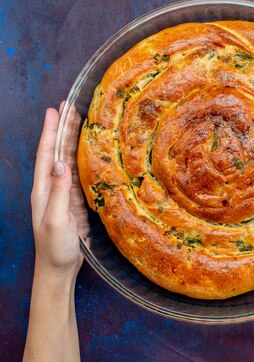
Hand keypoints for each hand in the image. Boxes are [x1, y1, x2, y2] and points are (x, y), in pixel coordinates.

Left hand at [30, 105, 83, 279]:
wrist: (58, 269)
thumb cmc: (54, 248)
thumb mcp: (57, 220)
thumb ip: (59, 192)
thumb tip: (61, 163)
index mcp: (42, 189)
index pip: (46, 154)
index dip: (51, 131)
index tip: (56, 110)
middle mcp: (51, 187)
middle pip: (56, 151)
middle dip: (61, 128)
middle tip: (70, 105)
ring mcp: (63, 193)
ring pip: (67, 159)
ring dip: (71, 138)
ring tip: (78, 119)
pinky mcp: (75, 201)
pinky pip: (78, 172)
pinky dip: (83, 156)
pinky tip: (89, 148)